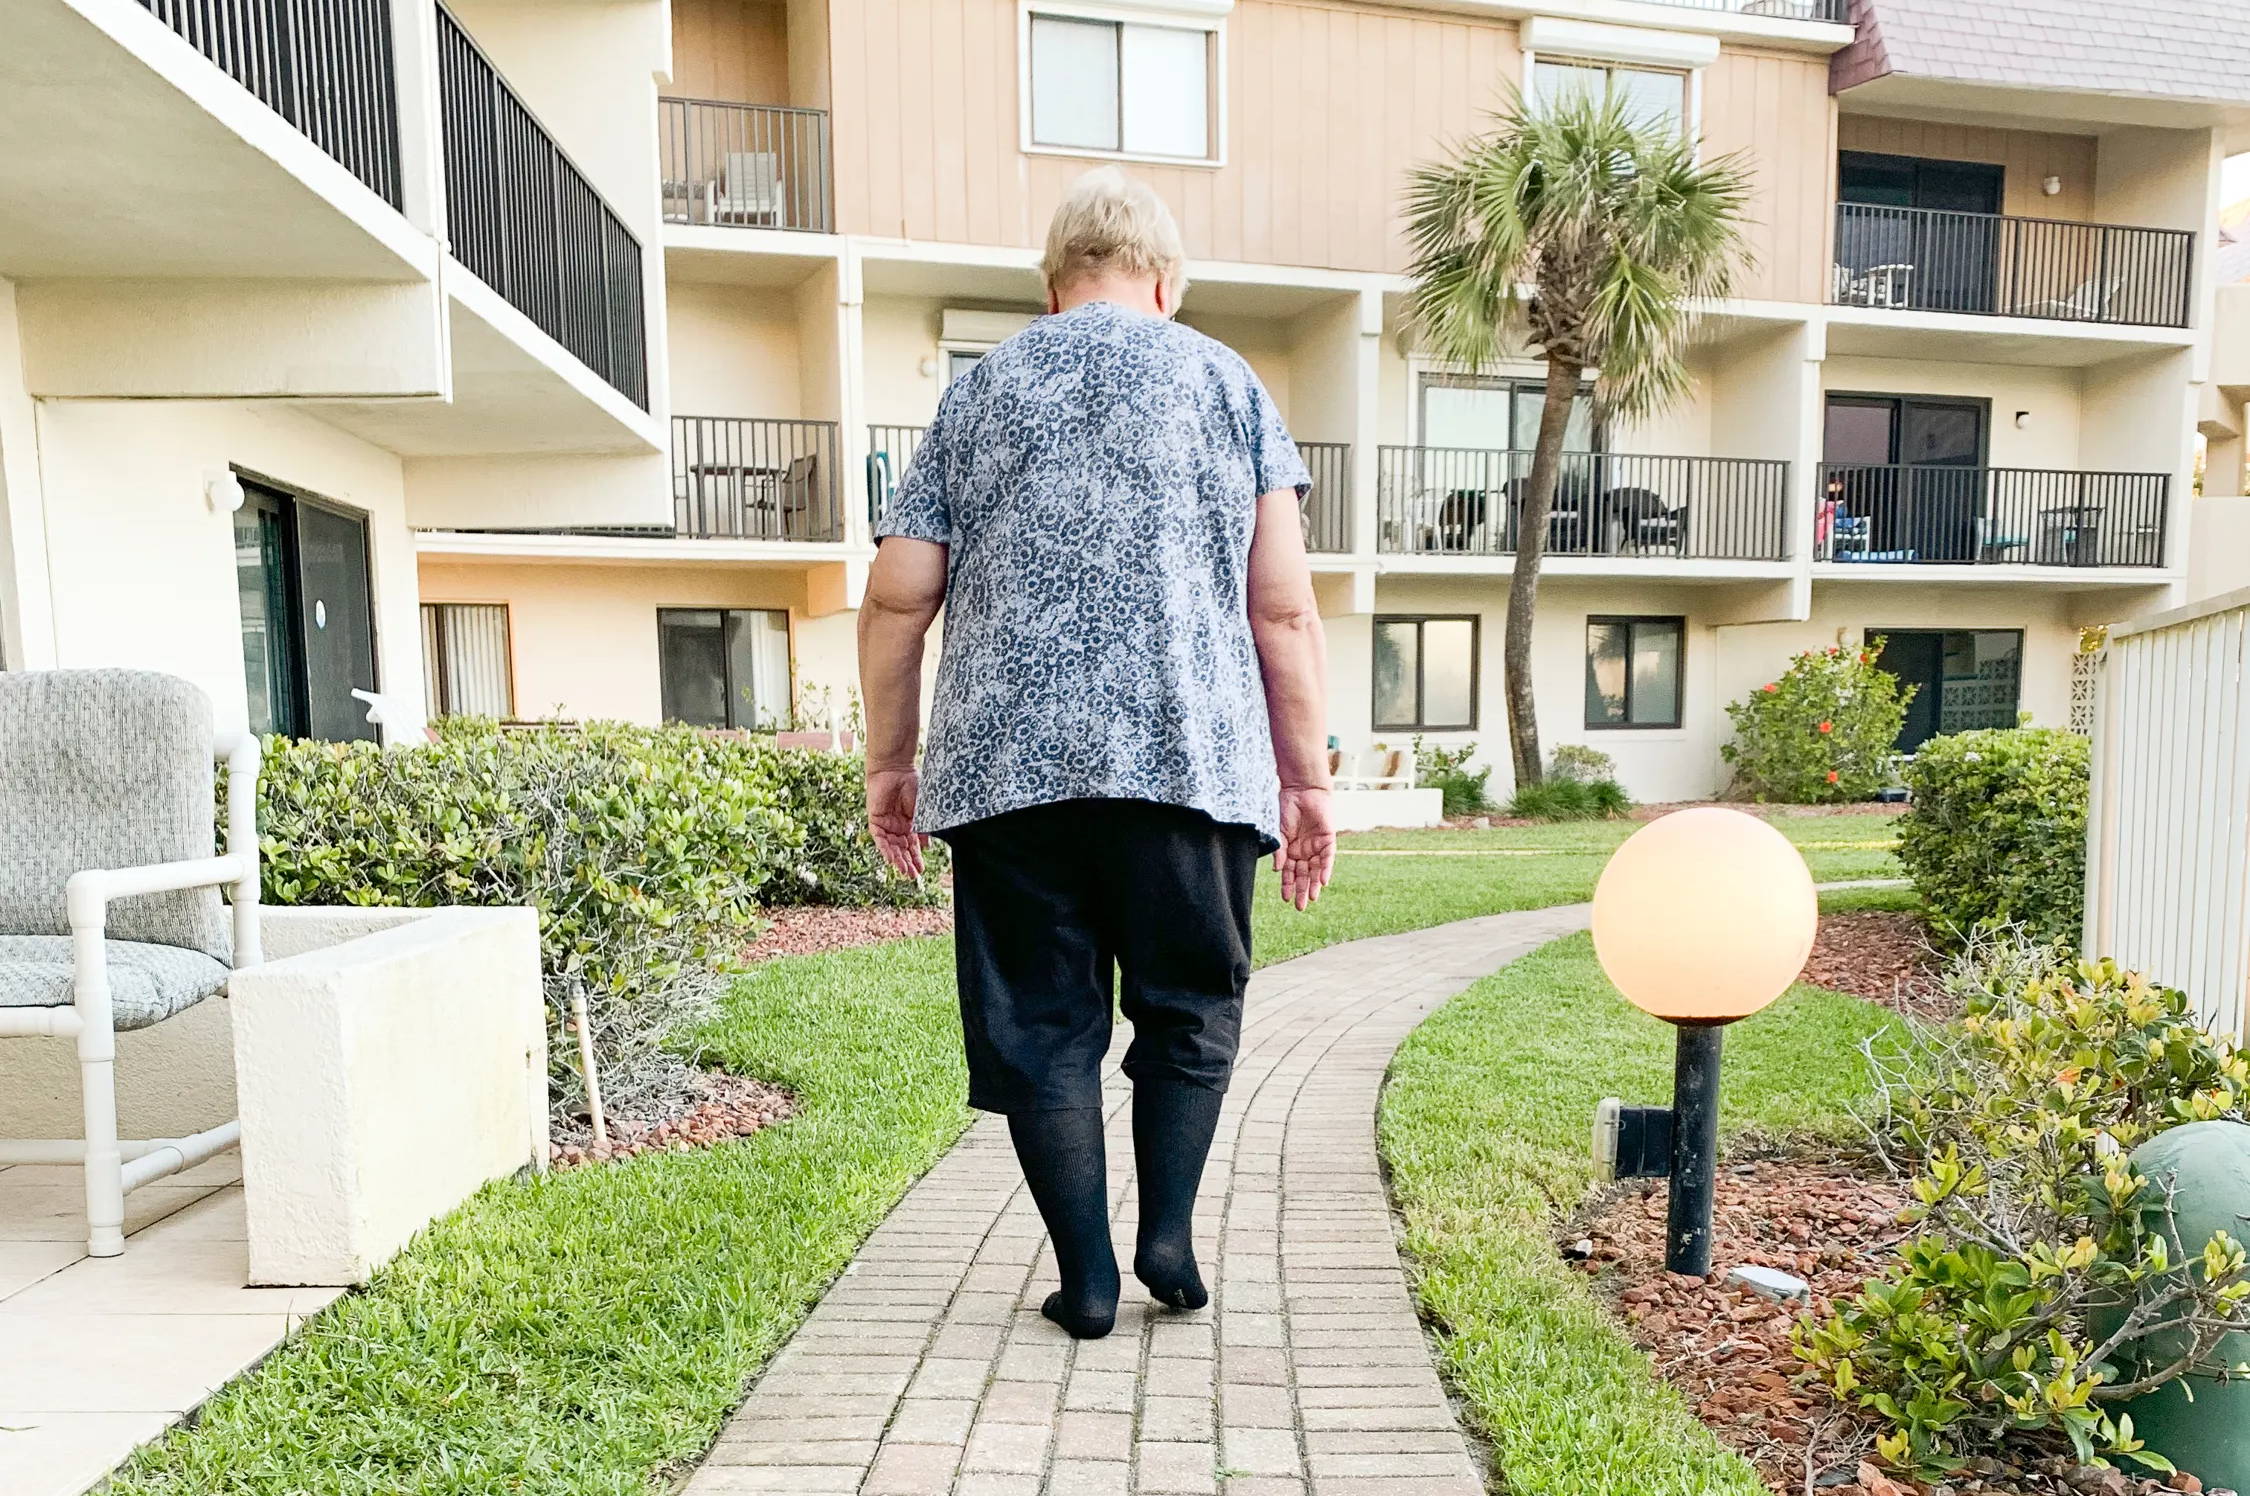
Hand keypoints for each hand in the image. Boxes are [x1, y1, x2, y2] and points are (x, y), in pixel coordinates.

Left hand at [867, 768, 929, 880]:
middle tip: (913, 876)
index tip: (922, 870)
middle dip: (908, 863)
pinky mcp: (875, 820)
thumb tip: (926, 846)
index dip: (917, 858)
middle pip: (902, 849)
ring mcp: (886, 824)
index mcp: (910, 823)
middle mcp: (897, 826)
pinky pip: (879, 839)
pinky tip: (891, 859)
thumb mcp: (922, 808)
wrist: (895, 768)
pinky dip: (885, 849)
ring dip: (897, 859)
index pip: (913, 845)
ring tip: (904, 871)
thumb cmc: (911, 783)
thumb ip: (923, 827)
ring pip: (891, 847)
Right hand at [1273, 786, 1334, 910]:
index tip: (1285, 899)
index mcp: (1290, 849)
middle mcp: (1303, 850)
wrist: (1302, 789)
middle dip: (1301, 890)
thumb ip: (1279, 850)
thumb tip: (1277, 870)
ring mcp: (1316, 846)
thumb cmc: (1287, 807)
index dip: (1287, 885)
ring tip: (1312, 899)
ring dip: (1313, 884)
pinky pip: (1327, 858)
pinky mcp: (1328, 839)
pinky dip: (1325, 870)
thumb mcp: (1279, 831)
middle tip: (1300, 907)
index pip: (1289, 872)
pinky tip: (1322, 882)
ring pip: (1315, 870)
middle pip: (1303, 874)